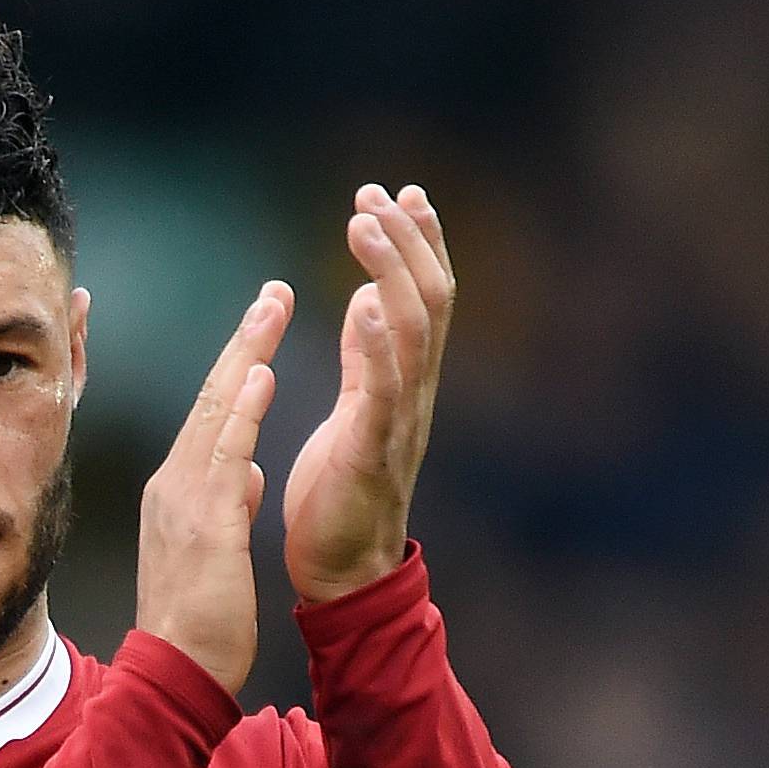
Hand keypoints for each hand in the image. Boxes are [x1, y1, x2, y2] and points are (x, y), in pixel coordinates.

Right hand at [136, 281, 293, 693]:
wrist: (174, 674)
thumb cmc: (197, 626)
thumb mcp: (215, 554)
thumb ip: (230, 508)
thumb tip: (250, 477)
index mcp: (176, 494)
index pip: (209, 419)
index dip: (236, 370)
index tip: (262, 331)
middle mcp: (173, 486)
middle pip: (209, 399)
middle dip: (242, 342)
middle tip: (272, 294)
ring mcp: (183, 500)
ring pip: (215, 412)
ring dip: (245, 355)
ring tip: (272, 308)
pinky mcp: (204, 520)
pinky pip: (226, 452)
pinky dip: (243, 408)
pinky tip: (262, 370)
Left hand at [284, 184, 453, 604]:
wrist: (341, 575)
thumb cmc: (339, 497)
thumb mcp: (353, 411)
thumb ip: (366, 357)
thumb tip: (371, 296)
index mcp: (403, 384)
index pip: (423, 297)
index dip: (417, 242)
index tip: (400, 192)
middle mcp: (413, 396)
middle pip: (429, 299)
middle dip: (407, 240)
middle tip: (377, 192)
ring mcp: (399, 424)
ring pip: (412, 333)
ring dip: (391, 272)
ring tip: (365, 223)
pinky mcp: (372, 455)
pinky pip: (384, 393)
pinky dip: (377, 345)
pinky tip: (364, 304)